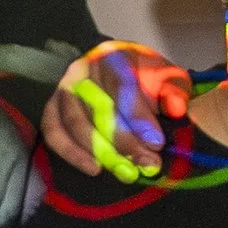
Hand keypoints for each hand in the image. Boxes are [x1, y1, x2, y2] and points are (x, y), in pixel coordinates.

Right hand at [40, 43, 189, 179]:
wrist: (116, 72)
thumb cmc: (143, 77)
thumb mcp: (166, 76)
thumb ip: (174, 89)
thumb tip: (176, 108)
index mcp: (113, 56)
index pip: (123, 87)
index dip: (139, 118)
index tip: (156, 143)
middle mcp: (83, 70)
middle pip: (99, 108)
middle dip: (124, 141)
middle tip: (146, 164)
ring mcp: (64, 89)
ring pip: (76, 122)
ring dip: (102, 151)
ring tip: (126, 171)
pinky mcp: (52, 108)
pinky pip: (53, 132)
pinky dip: (71, 153)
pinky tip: (94, 168)